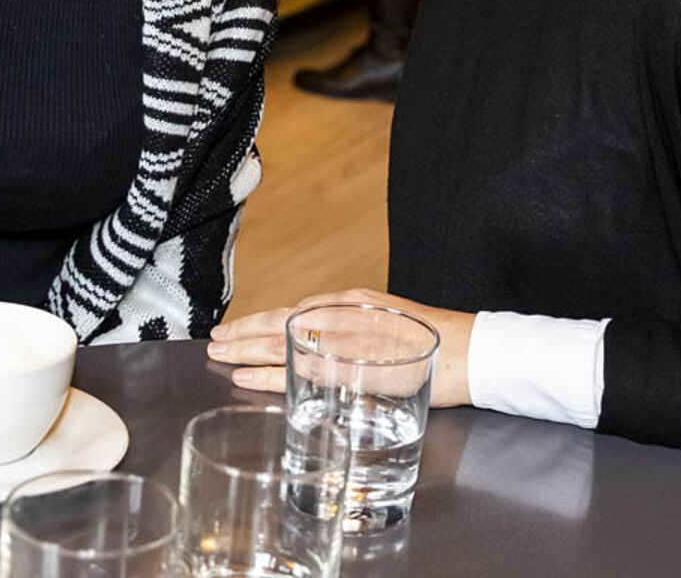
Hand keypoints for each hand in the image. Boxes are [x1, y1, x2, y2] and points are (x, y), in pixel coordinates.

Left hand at [208, 288, 474, 407]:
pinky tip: (246, 376)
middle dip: (244, 332)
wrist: (467, 351)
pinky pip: (300, 370)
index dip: (261, 320)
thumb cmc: (433, 341)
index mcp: (351, 303)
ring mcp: (345, 339)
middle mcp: (343, 315)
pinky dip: (269, 374)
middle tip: (213, 340)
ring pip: (283, 342)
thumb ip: (355, 330)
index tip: (236, 327)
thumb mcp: (388, 323)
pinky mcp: (350, 366)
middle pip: (281, 322)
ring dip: (246, 349)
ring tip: (219, 355)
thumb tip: (327, 342)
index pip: (294, 311)